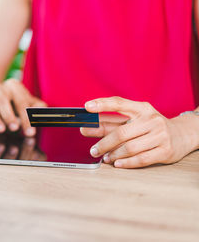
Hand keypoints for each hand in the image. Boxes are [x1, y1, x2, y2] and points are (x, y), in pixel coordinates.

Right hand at [0, 79, 46, 135]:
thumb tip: (42, 112)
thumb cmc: (14, 100)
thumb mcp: (27, 101)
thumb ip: (37, 106)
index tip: (30, 131)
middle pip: (2, 99)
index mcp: (14, 86)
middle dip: (8, 114)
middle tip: (14, 128)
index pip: (21, 100)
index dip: (26, 117)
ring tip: (1, 129)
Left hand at [81, 97, 195, 167]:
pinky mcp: (165, 150)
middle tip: (93, 150)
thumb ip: (109, 123)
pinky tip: (117, 163)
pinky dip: (126, 163)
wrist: (182, 134)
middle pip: (121, 132)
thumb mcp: (132, 120)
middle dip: (103, 143)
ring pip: (129, 148)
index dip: (102, 104)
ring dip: (113, 155)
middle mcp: (152, 120)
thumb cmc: (150, 127)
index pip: (119, 103)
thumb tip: (85, 127)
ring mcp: (160, 135)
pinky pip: (141, 159)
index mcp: (141, 108)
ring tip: (105, 158)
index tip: (87, 107)